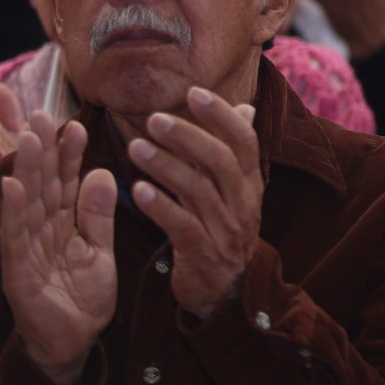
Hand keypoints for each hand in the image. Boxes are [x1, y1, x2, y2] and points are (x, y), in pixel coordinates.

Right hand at [0, 111, 116, 384]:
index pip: (66, 182)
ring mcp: (26, 250)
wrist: (75, 344)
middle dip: (42, 151)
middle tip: (43, 115)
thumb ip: (98, 215)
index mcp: (62, 224)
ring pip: (26, 204)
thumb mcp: (100, 251)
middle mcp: (41, 231)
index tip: (78, 123)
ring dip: (25, 171)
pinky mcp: (18, 272)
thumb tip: (100, 172)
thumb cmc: (83, 297)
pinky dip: (14, 211)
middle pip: (42, 185)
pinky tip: (13, 186)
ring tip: (27, 139)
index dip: (69, 154)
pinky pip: (15, 238)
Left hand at [126, 87, 262, 320]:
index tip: (193, 93)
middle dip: (187, 135)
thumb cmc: (223, 231)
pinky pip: (182, 225)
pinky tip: (137, 190)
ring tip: (134, 148)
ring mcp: (224, 228)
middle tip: (153, 119)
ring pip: (198, 189)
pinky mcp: (202, 253)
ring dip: (165, 165)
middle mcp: (241, 202)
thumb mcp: (235, 191)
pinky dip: (160, 205)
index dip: (221, 115)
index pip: (244, 140)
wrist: (227, 292)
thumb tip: (245, 109)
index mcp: (249, 183)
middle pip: (220, 160)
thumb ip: (232, 153)